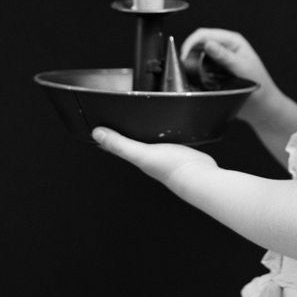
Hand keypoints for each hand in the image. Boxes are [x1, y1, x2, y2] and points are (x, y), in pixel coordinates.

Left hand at [92, 127, 216, 187]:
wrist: (199, 174)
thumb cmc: (172, 167)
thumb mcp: (141, 153)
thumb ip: (120, 144)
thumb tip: (97, 134)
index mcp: (137, 157)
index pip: (116, 147)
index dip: (105, 138)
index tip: (97, 127)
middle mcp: (147, 157)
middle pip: (130, 144)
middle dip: (122, 133)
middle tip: (113, 121)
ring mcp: (162, 154)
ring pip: (146, 141)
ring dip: (141, 133)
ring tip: (135, 122)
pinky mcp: (177, 149)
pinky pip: (163, 139)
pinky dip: (159, 133)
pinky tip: (163, 128)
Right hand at [180, 28, 277, 113]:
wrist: (263, 106)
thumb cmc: (259, 86)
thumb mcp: (242, 68)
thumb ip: (224, 56)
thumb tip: (208, 44)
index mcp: (233, 41)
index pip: (205, 34)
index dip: (191, 43)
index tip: (183, 57)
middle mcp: (225, 47)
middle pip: (198, 43)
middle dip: (188, 52)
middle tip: (182, 66)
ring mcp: (220, 59)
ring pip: (197, 55)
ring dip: (190, 62)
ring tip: (187, 72)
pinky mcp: (216, 71)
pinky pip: (200, 67)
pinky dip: (194, 71)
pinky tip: (193, 78)